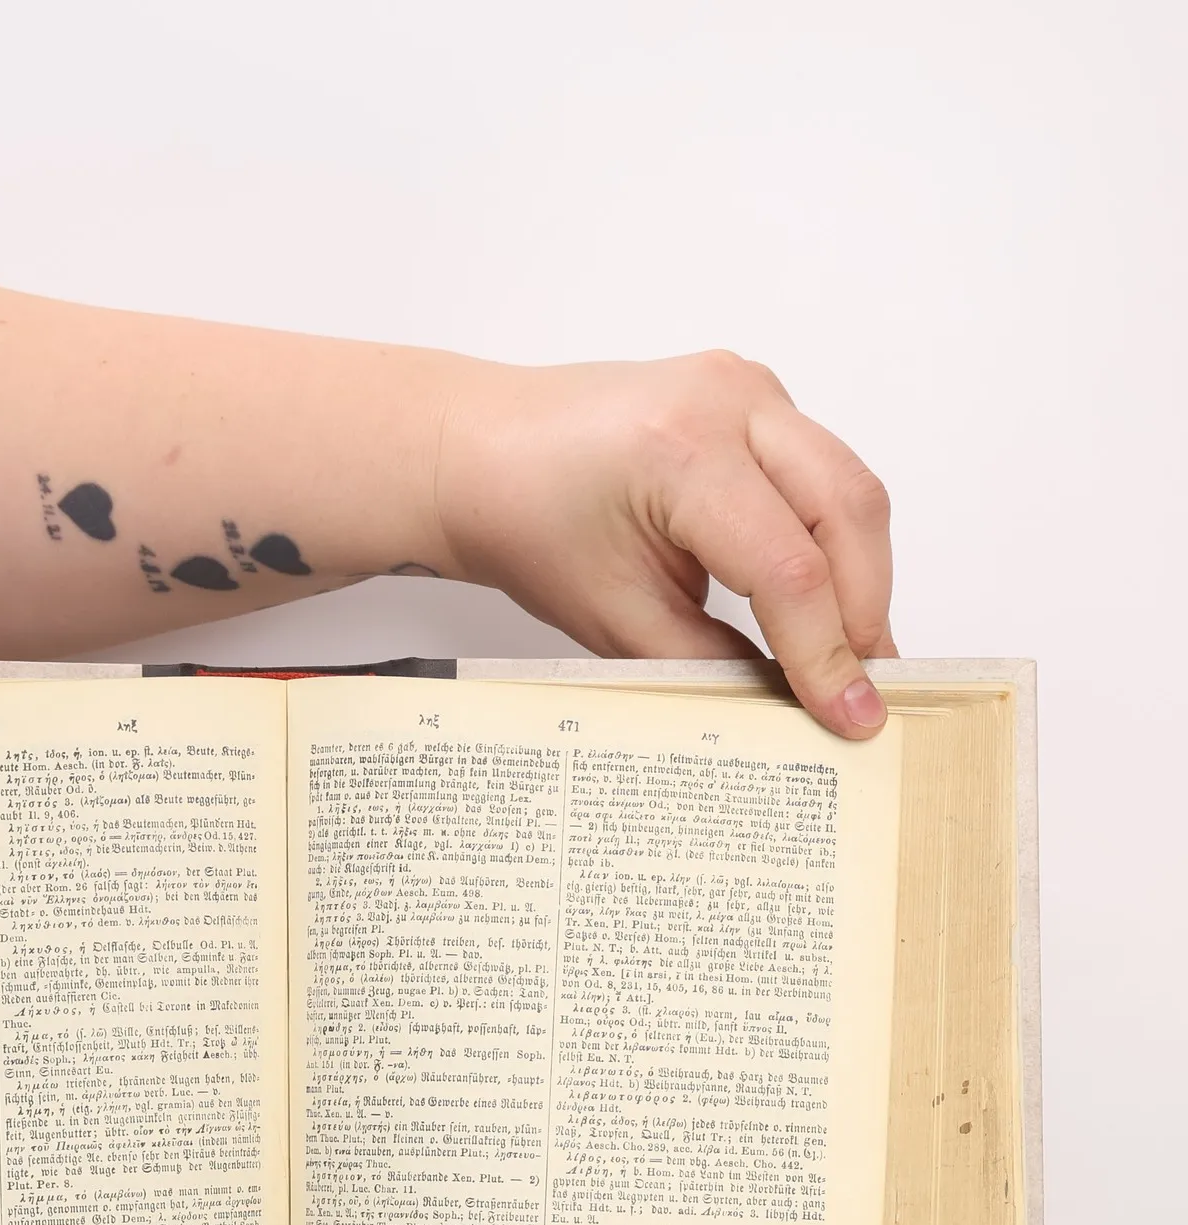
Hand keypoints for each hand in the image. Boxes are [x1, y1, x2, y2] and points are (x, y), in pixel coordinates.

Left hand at [435, 351, 896, 737]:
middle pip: (846, 511)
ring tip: (851, 651)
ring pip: (847, 486)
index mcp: (681, 454)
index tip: (852, 716)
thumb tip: (792, 705)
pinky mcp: (753, 395)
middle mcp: (728, 401)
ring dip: (859, 573)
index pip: (789, 569)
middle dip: (865, 610)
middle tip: (867, 686)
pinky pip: (821, 469)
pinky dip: (830, 535)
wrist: (479, 456)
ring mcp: (747, 387)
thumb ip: (710, 665)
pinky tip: (821, 594)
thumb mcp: (616, 619)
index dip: (827, 653)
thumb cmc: (524, 523)